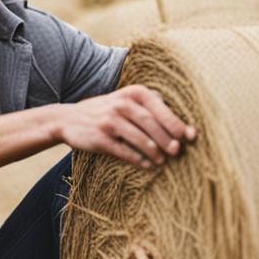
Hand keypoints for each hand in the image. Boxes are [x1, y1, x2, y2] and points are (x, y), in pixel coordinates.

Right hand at [58, 84, 196, 168]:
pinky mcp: (100, 138)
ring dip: (155, 153)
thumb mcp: (126, 100)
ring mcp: (109, 121)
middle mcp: (121, 104)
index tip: (190, 136)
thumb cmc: (106, 111)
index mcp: (132, 93)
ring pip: (140, 139)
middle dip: (167, 139)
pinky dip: (139, 160)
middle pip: (151, 123)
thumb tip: (182, 127)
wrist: (68, 119)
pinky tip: (148, 166)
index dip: (176, 123)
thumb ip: (150, 107)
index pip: (159, 108)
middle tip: (177, 151)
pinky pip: (124, 151)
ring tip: (163, 162)